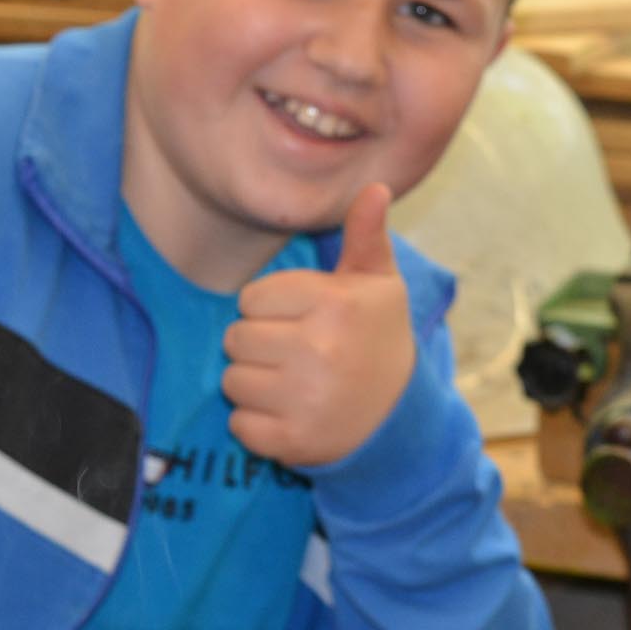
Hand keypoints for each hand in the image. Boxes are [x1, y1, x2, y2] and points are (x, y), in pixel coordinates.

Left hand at [223, 182, 415, 467]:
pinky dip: (256, 423)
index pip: (251, 298)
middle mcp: (318, 351)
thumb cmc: (379, 341)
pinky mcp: (291, 442)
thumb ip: (366, 236)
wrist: (399, 419)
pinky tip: (288, 414)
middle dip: (258, 345)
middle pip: (236, 338)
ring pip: (232, 381)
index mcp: (334, 305)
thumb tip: (374, 187)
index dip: (270, 309)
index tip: (301, 321)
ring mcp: (304, 400)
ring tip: (291, 384)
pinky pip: (239, 424)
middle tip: (295, 356)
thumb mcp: (379, 285)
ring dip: (253, 384)